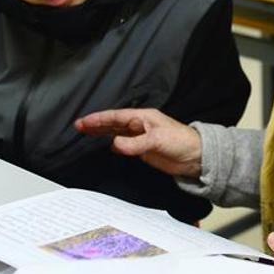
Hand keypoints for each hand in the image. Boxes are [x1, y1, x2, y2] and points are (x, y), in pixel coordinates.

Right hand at [74, 108, 201, 177]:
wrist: (196, 157)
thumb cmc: (181, 142)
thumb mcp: (157, 140)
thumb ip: (135, 144)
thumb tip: (114, 144)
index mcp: (143, 117)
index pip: (116, 117)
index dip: (99, 119)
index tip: (83, 122)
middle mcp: (140, 125)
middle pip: (113, 123)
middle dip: (96, 124)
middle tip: (78, 126)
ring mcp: (141, 137)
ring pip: (116, 133)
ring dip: (102, 133)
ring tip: (86, 133)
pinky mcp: (144, 150)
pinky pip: (124, 145)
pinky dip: (113, 144)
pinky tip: (106, 145)